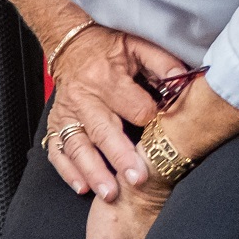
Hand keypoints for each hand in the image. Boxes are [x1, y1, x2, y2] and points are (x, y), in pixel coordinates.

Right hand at [43, 25, 187, 200]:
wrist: (70, 46)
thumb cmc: (108, 50)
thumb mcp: (138, 47)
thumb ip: (162, 63)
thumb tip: (183, 81)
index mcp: (107, 78)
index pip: (135, 107)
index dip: (152, 121)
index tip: (164, 134)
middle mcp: (84, 99)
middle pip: (103, 131)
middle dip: (120, 157)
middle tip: (136, 179)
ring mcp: (67, 115)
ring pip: (78, 146)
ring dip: (93, 171)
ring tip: (109, 193)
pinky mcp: (55, 126)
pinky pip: (57, 152)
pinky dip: (68, 171)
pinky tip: (82, 187)